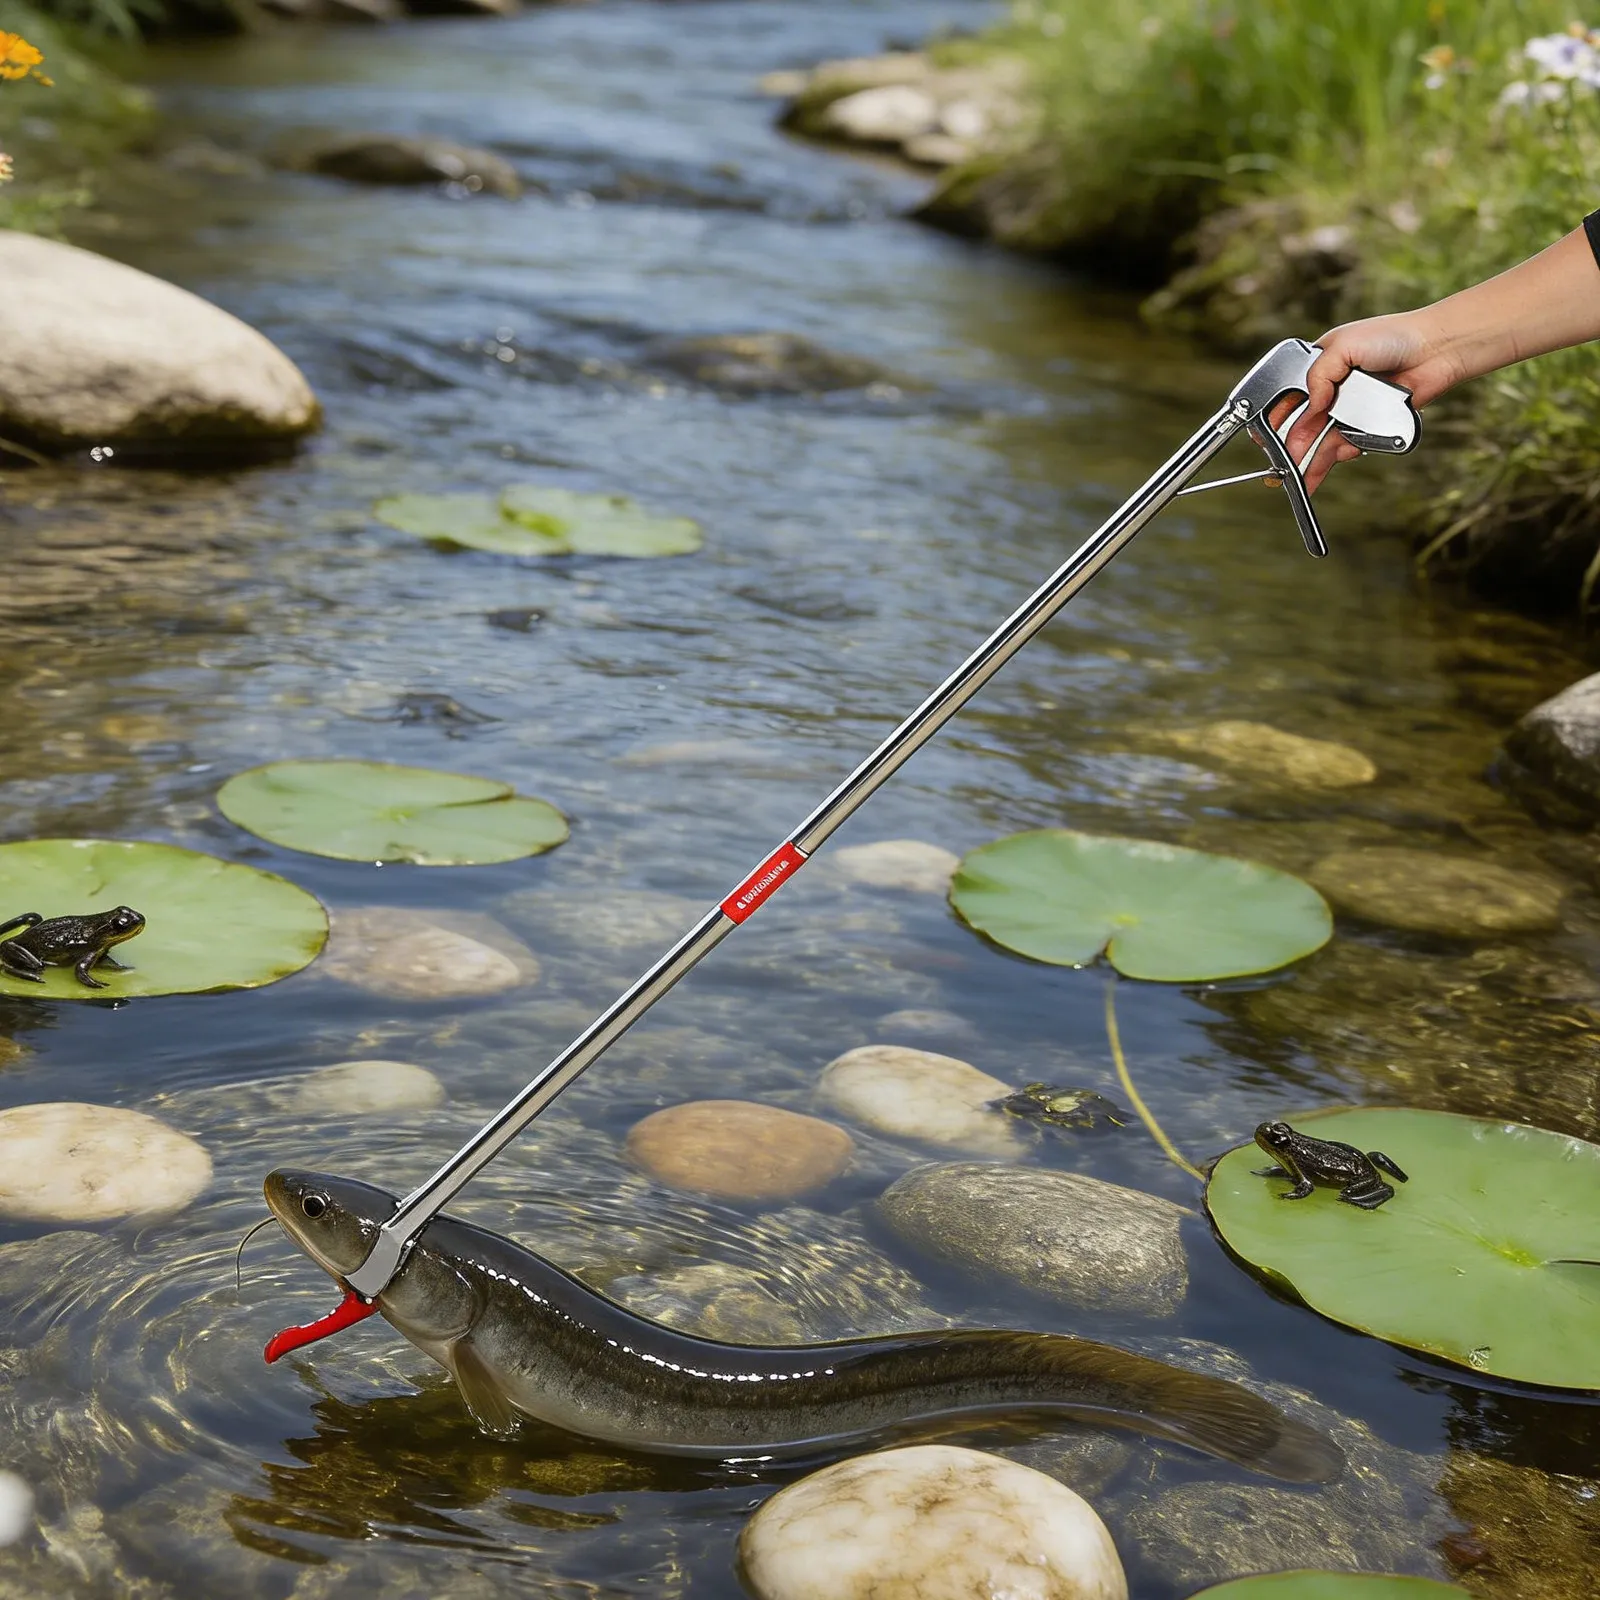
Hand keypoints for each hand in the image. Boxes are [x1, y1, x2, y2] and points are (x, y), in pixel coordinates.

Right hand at [1271, 310, 1463, 491]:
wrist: (1436, 350)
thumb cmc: (1393, 336)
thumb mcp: (1344, 345)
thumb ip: (1319, 375)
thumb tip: (1310, 406)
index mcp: (1319, 367)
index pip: (1288, 398)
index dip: (1276, 418)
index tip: (1265, 436)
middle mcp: (1332, 390)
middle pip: (1303, 425)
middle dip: (1292, 446)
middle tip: (1285, 465)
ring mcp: (1350, 408)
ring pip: (1324, 440)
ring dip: (1313, 459)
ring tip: (1303, 478)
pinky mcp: (1369, 422)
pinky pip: (1350, 443)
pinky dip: (1342, 453)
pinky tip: (1341, 455)